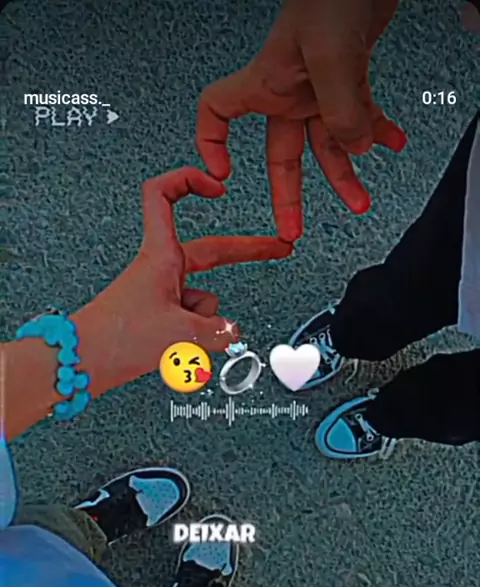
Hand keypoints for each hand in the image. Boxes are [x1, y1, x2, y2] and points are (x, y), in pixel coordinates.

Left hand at [90, 167, 292, 388]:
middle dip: (247, 253)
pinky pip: (192, 323)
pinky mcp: (158, 318)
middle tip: (277, 249)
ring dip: (204, 325)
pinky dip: (193, 339)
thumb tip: (232, 331)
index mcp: (161, 256)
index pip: (165, 196)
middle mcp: (161, 270)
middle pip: (211, 252)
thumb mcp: (179, 333)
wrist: (82, 365)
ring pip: (204, 301)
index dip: (190, 181)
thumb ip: (217, 331)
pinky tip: (180, 353)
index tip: (219, 187)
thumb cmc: (116, 338)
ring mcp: (161, 295)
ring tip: (182, 341)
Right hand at [197, 0, 407, 239]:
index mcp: (267, 83)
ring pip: (328, 143)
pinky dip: (378, 130)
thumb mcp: (331, 58)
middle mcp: (289, 91)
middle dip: (290, 196)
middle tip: (293, 230)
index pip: (217, 114)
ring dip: (346, 172)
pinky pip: (360, 116)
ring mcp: (318, 87)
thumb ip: (340, 112)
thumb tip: (355, 149)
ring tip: (361, 201)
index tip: (219, 176)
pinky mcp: (348, 79)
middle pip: (283, 154)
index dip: (210, 143)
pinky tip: (392, 141)